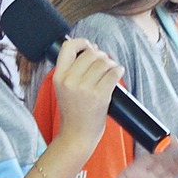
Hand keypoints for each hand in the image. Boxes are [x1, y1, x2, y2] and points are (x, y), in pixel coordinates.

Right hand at [48, 37, 124, 151]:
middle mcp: (70, 81)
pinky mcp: (100, 95)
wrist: (77, 135)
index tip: (89, 47)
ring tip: (110, 70)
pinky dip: (118, 70)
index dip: (81, 42)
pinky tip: (117, 73)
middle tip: (103, 64)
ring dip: (111, 64)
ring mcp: (85, 88)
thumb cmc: (73, 112)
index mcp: (59, 77)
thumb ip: (71, 70)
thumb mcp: (63, 88)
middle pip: (91, 53)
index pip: (68, 47)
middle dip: (101, 56)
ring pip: (103, 62)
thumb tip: (90, 48)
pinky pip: (113, 73)